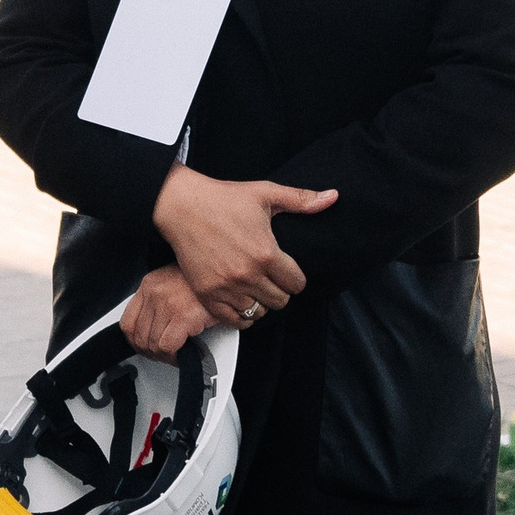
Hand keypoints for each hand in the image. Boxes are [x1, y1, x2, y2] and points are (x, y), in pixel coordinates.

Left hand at [120, 265, 213, 358]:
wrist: (224, 275)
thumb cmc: (204, 281)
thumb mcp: (174, 282)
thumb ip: (159, 300)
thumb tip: (153, 327)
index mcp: (149, 284)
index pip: (127, 322)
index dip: (135, 342)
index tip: (145, 348)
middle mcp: (154, 293)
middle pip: (139, 337)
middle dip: (152, 353)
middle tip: (166, 355)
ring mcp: (167, 304)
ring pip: (153, 345)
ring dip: (166, 356)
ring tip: (178, 354)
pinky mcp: (183, 316)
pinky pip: (168, 347)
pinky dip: (175, 356)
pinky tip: (186, 352)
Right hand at [149, 164, 323, 324]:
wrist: (182, 206)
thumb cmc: (222, 198)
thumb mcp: (265, 194)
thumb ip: (301, 200)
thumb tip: (333, 197)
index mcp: (266, 253)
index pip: (296, 284)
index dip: (295, 278)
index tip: (286, 271)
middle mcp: (247, 274)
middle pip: (280, 301)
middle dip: (279, 290)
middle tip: (270, 278)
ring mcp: (226, 287)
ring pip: (259, 312)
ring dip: (260, 301)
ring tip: (254, 286)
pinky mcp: (207, 294)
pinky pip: (234, 320)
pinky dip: (241, 314)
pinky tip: (240, 299)